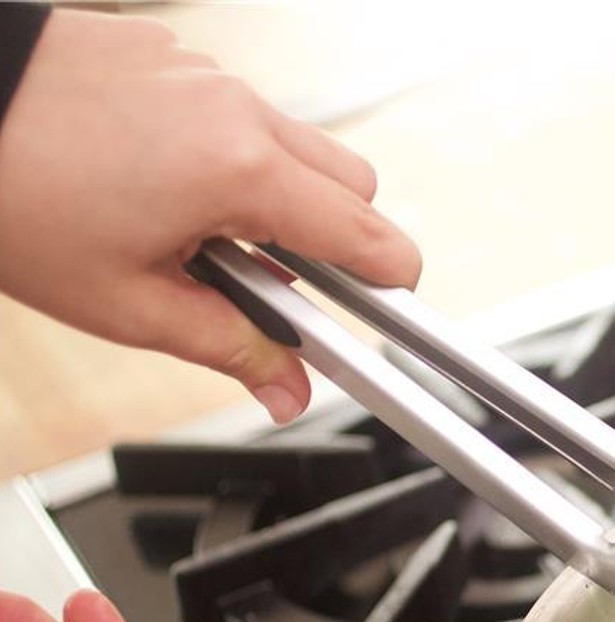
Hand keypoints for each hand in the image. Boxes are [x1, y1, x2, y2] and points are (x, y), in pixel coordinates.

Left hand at [0, 10, 421, 423]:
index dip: (394, 279)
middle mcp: (236, 108)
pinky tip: (166, 187)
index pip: (367, 233)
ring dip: (282, 196)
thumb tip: (290, 393)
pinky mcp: (171, 52)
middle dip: (340, 238)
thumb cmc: (13, 198)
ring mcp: (204, 72)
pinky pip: (237, 110)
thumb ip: (232, 349)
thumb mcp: (128, 304)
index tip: (393, 307)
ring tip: (208, 237)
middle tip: (284, 284)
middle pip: (351, 181)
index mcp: (241, 171)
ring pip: (295, 143)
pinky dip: (231, 156)